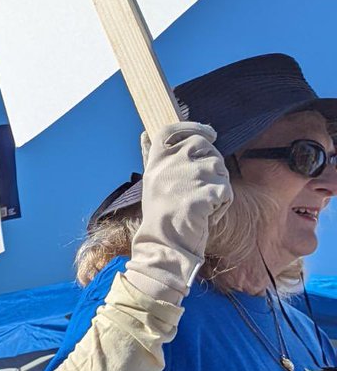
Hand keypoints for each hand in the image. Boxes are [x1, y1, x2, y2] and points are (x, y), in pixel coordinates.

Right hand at [130, 122, 231, 301]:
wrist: (164, 244)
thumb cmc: (159, 214)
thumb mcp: (152, 181)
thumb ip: (152, 156)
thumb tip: (145, 134)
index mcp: (156, 161)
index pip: (171, 130)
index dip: (192, 126)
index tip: (208, 133)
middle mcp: (170, 164)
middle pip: (205, 147)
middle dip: (212, 165)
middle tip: (201, 188)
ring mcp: (189, 177)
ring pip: (220, 169)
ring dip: (217, 188)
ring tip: (199, 206)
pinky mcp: (205, 192)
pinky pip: (225, 191)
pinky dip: (221, 205)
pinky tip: (205, 215)